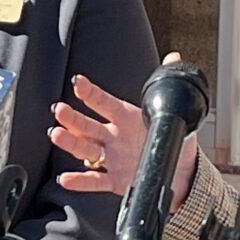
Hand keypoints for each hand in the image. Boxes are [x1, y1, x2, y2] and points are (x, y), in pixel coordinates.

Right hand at [52, 52, 198, 209]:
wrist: (182, 172)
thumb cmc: (172, 140)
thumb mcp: (174, 112)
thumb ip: (168, 85)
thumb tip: (173, 58)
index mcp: (126, 118)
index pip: (105, 103)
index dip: (92, 92)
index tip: (78, 82)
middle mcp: (114, 137)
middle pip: (89, 126)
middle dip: (73, 118)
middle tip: (60, 110)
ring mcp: (112, 159)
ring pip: (87, 149)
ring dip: (71, 143)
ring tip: (57, 135)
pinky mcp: (115, 181)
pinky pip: (95, 181)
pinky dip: (80, 181)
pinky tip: (65, 178)